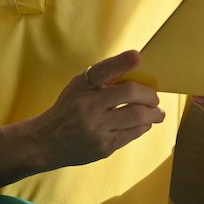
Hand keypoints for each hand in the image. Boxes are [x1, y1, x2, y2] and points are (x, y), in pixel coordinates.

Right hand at [30, 50, 164, 167]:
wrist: (45, 142)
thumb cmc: (68, 109)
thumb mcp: (78, 88)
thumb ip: (102, 80)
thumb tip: (135, 70)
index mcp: (82, 86)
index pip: (104, 70)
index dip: (122, 62)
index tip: (137, 56)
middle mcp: (89, 106)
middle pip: (130, 94)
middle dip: (149, 95)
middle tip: (155, 98)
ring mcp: (96, 128)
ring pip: (137, 116)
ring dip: (153, 114)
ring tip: (158, 113)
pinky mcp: (103, 146)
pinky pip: (132, 134)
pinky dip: (143, 127)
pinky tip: (145, 124)